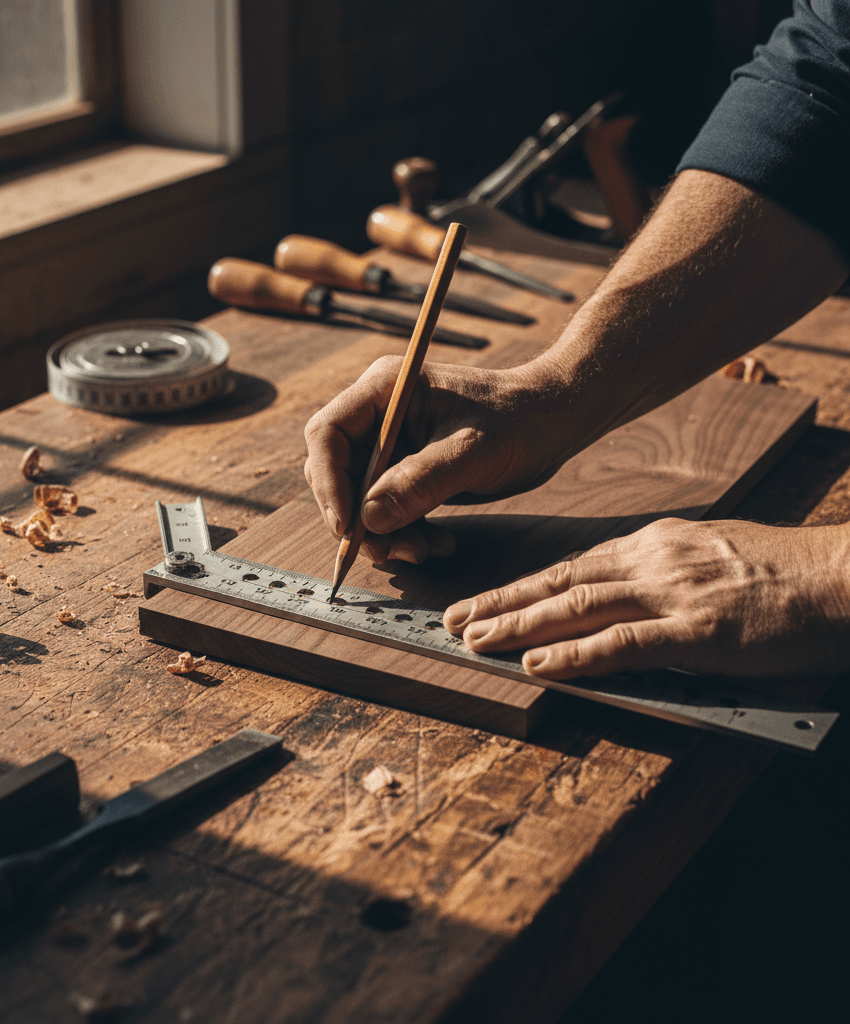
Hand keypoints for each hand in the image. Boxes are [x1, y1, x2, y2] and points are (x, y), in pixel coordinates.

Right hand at [304, 356, 578, 562]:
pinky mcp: (407, 471)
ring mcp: (391, 444)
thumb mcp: (471, 452)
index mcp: (384, 390)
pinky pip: (387, 509)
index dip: (328, 481)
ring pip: (359, 498)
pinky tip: (438, 543)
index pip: (327, 434)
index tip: (347, 525)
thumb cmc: (519, 420)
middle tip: (386, 551)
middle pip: (336, 471)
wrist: (553, 421)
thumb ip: (419, 482)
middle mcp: (379, 415)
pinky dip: (404, 533)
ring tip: (422, 551)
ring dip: (382, 533)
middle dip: (356, 516)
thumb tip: (368, 518)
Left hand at [443, 517, 849, 678]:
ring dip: (520, 626)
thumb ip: (659, 572)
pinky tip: (538, 665)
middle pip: (560, 582)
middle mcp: (652, 562)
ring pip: (578, 607)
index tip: (480, 600)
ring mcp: (674, 595)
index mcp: (653, 545)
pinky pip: (624, 643)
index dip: (519, 587)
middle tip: (453, 620)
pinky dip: (576, 654)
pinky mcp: (700, 633)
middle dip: (501, 604)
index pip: (569, 566)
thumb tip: (617, 593)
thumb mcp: (710, 555)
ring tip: (474, 641)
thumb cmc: (782, 572)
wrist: (844, 579)